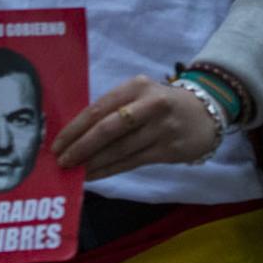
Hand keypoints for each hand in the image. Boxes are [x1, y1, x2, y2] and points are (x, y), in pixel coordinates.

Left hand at [51, 76, 222, 180]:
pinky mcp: (168, 149)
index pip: (98, 108)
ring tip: (75, 172)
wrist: (205, 113)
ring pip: (119, 149)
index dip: (75, 129)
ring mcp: (161, 128)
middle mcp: (149, 104)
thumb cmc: (161, 105)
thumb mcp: (139, 96)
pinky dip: (110, 170)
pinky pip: (132, 162)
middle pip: (108, 129)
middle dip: (80, 147)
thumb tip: (75, 135)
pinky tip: (95, 176)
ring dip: (93, 163)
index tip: (56, 144)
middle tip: (62, 161)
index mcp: (135, 86)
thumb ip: (112, 110)